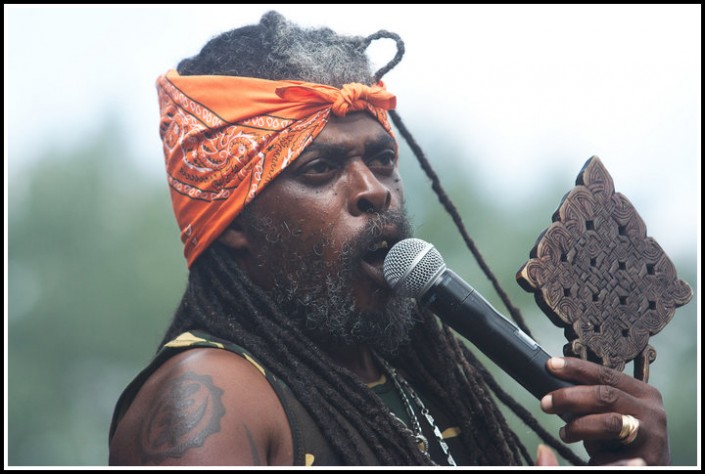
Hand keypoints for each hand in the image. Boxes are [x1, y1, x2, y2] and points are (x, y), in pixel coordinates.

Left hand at [539, 357, 669, 465]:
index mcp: (642, 393)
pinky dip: (596, 456)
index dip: (576, 368)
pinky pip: (612, 456)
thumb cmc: (627, 437)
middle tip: (546, 403)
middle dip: (570, 397)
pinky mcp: (648, 461)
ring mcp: (652, 437)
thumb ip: (595, 399)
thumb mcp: (617, 411)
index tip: (551, 365)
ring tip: (565, 434)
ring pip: (609, 423)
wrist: (652, 468)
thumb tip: (558, 387)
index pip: (606, 374)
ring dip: (579, 427)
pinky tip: (592, 457)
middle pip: (605, 395)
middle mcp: (651, 412)